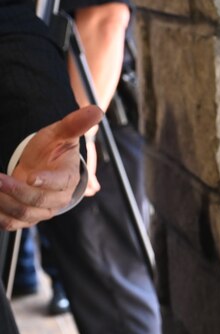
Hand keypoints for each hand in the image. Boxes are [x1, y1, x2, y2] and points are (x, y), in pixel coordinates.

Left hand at [0, 105, 103, 229]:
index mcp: (68, 178)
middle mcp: (57, 199)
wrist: (46, 170)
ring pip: (23, 214)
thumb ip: (76, 124)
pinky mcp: (27, 218)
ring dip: (3, 203)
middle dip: (15, 191)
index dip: (46, 181)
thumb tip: (96, 110)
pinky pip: (12, 224)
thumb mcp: (61, 134)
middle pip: (37, 202)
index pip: (60, 183)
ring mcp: (42, 211)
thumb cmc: (53, 150)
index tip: (30, 176)